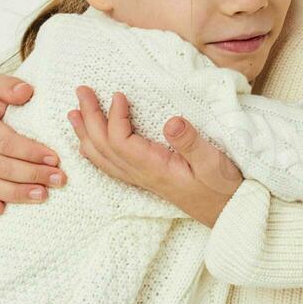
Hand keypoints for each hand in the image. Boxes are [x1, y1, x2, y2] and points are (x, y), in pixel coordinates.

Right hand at [0, 75, 65, 215]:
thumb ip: (9, 86)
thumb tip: (27, 91)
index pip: (4, 141)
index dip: (29, 152)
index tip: (54, 158)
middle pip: (0, 166)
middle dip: (32, 175)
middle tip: (59, 179)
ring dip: (15, 193)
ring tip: (42, 195)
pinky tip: (1, 210)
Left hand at [68, 86, 242, 227]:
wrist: (228, 212)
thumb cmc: (222, 187)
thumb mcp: (213, 161)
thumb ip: (191, 142)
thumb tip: (170, 121)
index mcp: (154, 168)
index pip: (120, 141)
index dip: (114, 116)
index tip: (117, 94)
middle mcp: (141, 174)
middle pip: (103, 147)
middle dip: (89, 118)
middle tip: (81, 91)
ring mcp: (141, 178)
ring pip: (102, 158)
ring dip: (86, 134)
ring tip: (73, 114)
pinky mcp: (146, 178)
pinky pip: (111, 165)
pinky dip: (95, 150)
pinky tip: (91, 143)